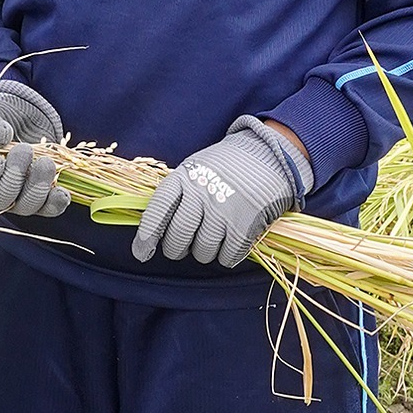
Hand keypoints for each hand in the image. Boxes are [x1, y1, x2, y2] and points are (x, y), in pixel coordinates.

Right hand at [0, 79, 69, 216]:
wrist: (21, 119)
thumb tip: (1, 137)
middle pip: (0, 200)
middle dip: (14, 177)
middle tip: (24, 149)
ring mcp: (18, 200)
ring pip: (26, 206)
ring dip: (37, 187)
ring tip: (46, 162)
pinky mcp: (41, 199)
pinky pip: (48, 209)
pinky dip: (56, 202)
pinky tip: (62, 191)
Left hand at [131, 116, 313, 266]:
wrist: (271, 156)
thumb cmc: (229, 166)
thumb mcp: (197, 169)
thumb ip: (180, 193)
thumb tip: (158, 227)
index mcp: (184, 178)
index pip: (158, 211)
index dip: (146, 236)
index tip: (141, 254)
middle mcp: (201, 195)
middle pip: (178, 237)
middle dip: (176, 249)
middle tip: (180, 248)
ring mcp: (223, 211)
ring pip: (202, 251)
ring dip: (204, 252)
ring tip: (211, 239)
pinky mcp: (246, 225)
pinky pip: (227, 256)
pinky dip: (227, 256)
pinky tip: (230, 244)